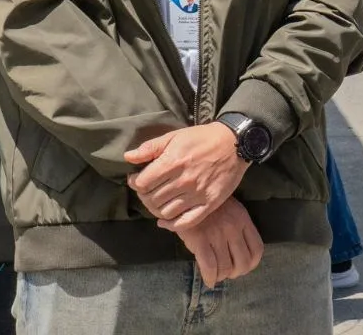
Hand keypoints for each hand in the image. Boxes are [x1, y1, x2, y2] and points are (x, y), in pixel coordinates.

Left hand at [124, 123, 246, 231]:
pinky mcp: (209, 204)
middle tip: (147, 191)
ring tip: (158, 201)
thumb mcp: (175, 136)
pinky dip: (171, 225)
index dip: (135, 182)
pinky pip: (185, 222)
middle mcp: (184, 180)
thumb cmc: (202, 138)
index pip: (142, 183)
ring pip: (165, 212)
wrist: (234, 144)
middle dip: (144, 196)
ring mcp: (197, 194)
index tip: (137, 179)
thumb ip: (150, 147)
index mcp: (173, 162)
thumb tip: (128, 157)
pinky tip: (165, 221)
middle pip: (152, 199)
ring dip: (156, 209)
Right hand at [173, 198, 263, 288]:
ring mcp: (216, 233)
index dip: (251, 264)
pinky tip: (208, 280)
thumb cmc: (207, 206)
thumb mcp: (229, 210)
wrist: (184, 192)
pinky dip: (210, 277)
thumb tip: (242, 256)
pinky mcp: (200, 239)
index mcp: (242, 218)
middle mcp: (232, 226)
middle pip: (243, 262)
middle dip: (235, 273)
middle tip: (226, 272)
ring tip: (216, 274)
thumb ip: (238, 229)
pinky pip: (210, 267)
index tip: (242, 267)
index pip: (257, 249)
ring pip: (226, 267)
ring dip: (221, 276)